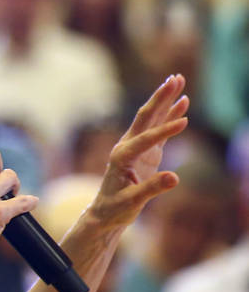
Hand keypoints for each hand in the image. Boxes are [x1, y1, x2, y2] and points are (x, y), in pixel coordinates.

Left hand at [90, 74, 188, 229]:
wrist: (106, 212)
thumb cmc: (115, 208)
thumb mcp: (132, 202)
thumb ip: (152, 189)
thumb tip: (174, 177)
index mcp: (121, 156)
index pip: (146, 139)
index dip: (165, 131)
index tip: (185, 122)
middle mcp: (127, 146)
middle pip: (145, 117)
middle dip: (160, 97)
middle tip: (174, 78)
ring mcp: (136, 147)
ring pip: (152, 118)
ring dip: (165, 100)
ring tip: (178, 80)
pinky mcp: (146, 151)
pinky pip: (159, 129)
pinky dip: (170, 116)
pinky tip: (182, 103)